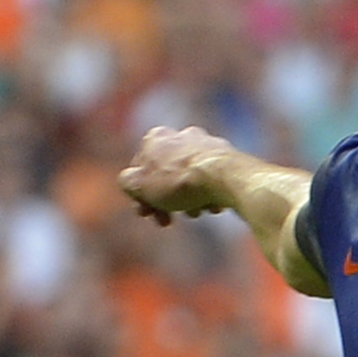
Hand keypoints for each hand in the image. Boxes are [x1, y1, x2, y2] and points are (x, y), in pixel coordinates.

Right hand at [117, 126, 237, 224]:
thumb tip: (130, 183)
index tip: (146, 214)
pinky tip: (212, 206)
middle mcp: (182, 135)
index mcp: (156, 138)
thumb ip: (128, 183)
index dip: (140, 196)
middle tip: (167, 221)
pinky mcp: (229, 157)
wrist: (225, 177)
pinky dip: (210, 194)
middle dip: (166, 201)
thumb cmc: (179, 181)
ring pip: (191, 180)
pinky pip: (213, 180)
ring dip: (189, 201)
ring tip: (195, 213)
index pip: (140, 171)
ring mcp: (208, 145)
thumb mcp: (139, 186)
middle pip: (167, 176)